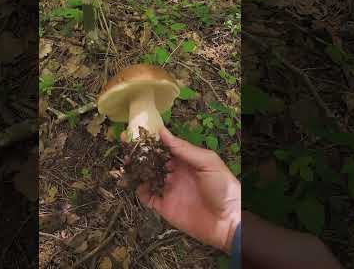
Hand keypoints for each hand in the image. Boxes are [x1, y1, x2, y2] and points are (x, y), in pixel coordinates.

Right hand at [125, 127, 240, 252]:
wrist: (228, 222)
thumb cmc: (223, 187)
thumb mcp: (207, 162)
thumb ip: (185, 149)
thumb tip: (163, 132)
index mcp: (186, 161)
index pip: (165, 147)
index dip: (152, 139)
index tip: (137, 130)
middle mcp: (175, 173)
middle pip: (153, 160)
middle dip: (140, 153)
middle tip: (125, 143)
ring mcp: (169, 189)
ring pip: (148, 177)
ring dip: (137, 169)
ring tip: (126, 162)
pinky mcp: (164, 206)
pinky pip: (148, 197)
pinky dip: (139, 190)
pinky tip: (134, 182)